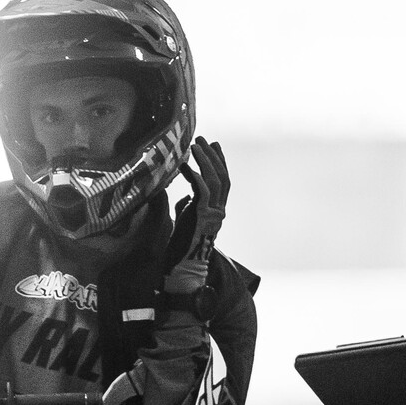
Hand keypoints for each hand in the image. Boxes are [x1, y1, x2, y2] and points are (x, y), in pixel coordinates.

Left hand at [185, 137, 230, 254]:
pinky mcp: (201, 215)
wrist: (182, 265)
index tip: (214, 145)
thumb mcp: (187, 219)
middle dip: (213, 156)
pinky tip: (184, 165)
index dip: (220, 162)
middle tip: (203, 139)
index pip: (224, 181)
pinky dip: (193, 175)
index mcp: (217, 211)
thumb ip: (189, 205)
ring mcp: (212, 213)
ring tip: (194, 145)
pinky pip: (201, 190)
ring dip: (204, 161)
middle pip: (222, 176)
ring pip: (214, 180)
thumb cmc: (181, 245)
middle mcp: (219, 211)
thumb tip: (185, 195)